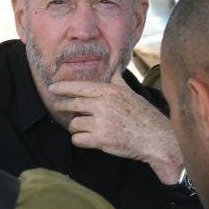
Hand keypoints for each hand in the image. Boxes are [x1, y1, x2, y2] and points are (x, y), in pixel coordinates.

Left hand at [49, 76, 183, 183]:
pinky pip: (77, 139)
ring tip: (85, 128)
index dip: (64, 87)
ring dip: (76, 127)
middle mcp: (104, 105)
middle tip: (58, 107)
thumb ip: (118, 82)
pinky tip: (87, 139)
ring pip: (74, 123)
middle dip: (63, 106)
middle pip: (72, 104)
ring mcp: (101, 122)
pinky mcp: (100, 140)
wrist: (156, 139)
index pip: (81, 87)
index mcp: (110, 92)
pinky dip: (79, 140)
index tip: (52, 88)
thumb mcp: (131, 94)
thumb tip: (114, 68)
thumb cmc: (144, 116)